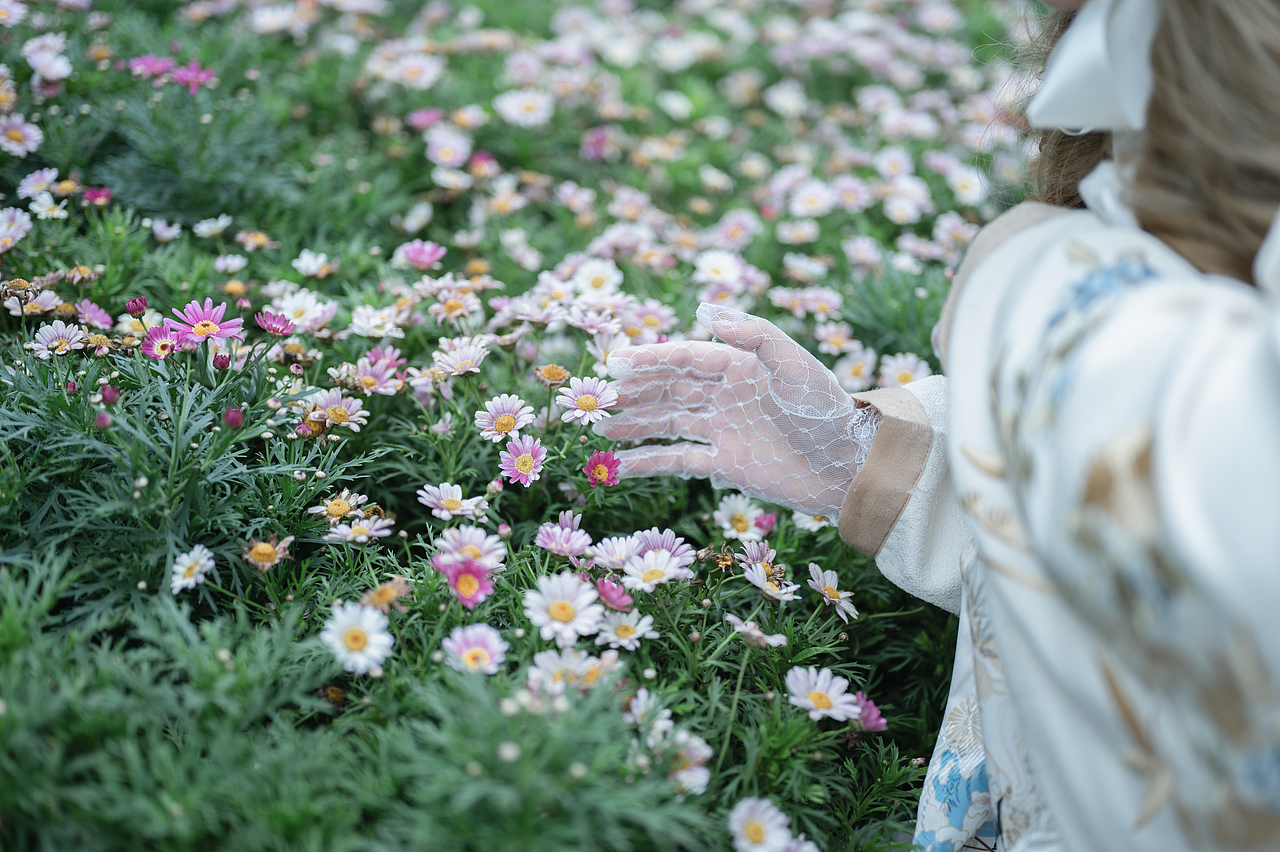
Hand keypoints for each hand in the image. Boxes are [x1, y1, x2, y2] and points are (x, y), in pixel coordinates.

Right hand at [599, 303, 871, 519]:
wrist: (849, 465)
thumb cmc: (827, 410)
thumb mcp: (797, 365)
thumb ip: (756, 335)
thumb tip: (705, 310)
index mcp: (738, 365)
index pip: (684, 358)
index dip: (649, 359)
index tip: (614, 363)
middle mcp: (724, 395)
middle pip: (668, 389)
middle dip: (633, 392)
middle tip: (596, 398)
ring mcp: (721, 429)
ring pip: (667, 423)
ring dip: (634, 424)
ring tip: (600, 428)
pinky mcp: (724, 463)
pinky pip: (679, 460)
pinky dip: (650, 462)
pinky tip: (620, 465)